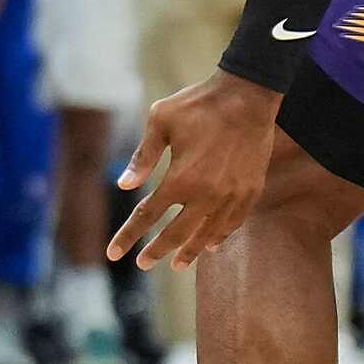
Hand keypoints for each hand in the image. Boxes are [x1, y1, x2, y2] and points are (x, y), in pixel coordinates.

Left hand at [108, 69, 284, 271]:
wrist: (248, 97)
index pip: (147, 216)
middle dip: (156, 251)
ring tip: (177, 266)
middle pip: (176, 233)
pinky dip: (219, 236)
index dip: (128, 236)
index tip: (113, 254)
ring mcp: (232, 195)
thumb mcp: (160, 122)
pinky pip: (233, 222)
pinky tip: (210, 245)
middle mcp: (207, 194)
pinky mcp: (251, 190)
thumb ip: (142, 157)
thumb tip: (122, 185)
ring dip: (189, 251)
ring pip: (207, 234)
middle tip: (142, 264)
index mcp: (180, 179)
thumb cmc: (198, 105)